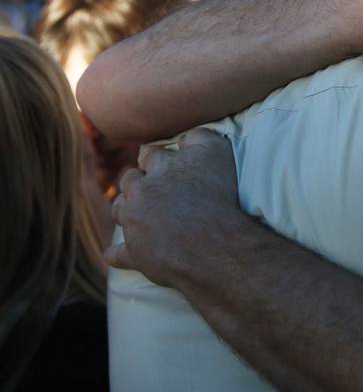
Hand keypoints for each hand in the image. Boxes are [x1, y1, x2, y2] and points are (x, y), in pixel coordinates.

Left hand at [105, 129, 248, 286]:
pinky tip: (115, 254)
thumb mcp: (217, 152)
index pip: (151, 154)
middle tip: (149, 186)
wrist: (213, 244)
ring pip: (120, 211)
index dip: (156, 157)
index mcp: (159, 167)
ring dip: (126, 210)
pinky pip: (117, 254)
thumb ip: (199, 136)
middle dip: (136, 181)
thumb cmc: (219, 195)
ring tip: (137, 213)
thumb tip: (184, 136)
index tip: (162, 160)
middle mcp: (141, 193)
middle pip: (130, 181)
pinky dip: (116, 254)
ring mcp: (135, 224)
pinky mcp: (135, 254)